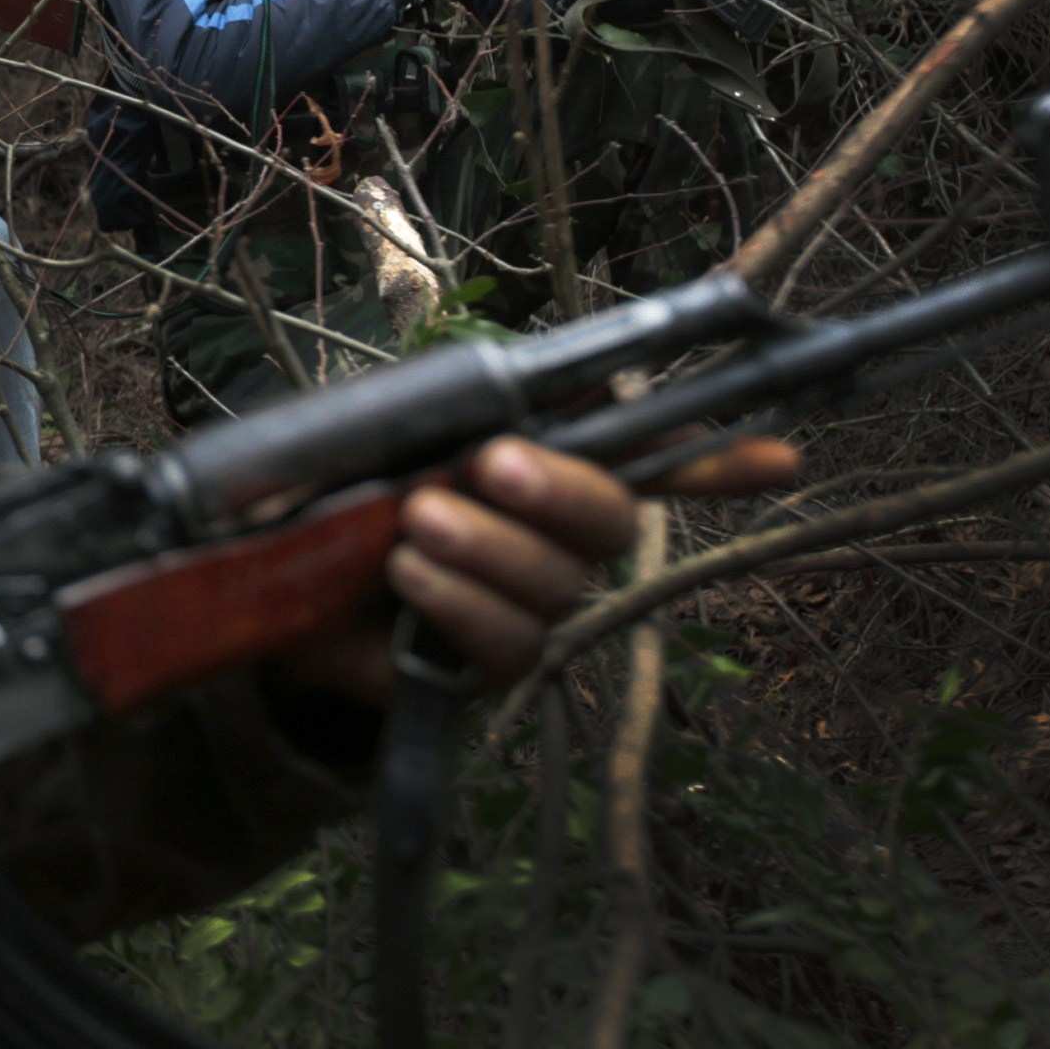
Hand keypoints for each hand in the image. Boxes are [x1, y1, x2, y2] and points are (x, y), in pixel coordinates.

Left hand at [275, 433, 803, 700]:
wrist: (266, 579)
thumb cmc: (336, 487)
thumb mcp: (384, 428)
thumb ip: (464, 403)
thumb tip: (561, 384)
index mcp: (542, 461)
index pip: (651, 457)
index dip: (721, 462)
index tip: (782, 458)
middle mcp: (554, 536)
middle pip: (611, 520)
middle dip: (560, 489)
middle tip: (492, 463)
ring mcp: (529, 604)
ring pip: (558, 583)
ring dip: (487, 545)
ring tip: (415, 520)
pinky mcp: (490, 665)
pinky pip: (509, 641)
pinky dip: (459, 601)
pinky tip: (409, 576)